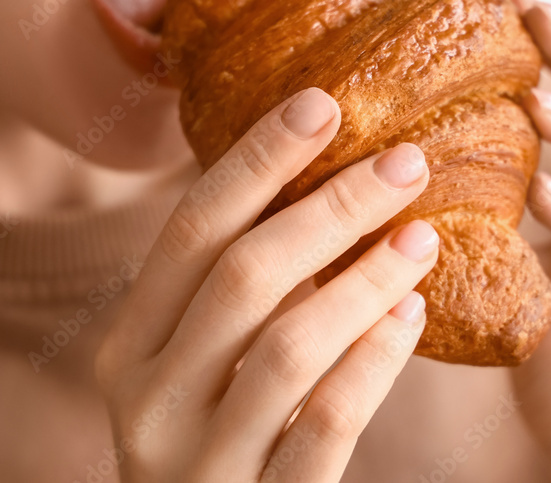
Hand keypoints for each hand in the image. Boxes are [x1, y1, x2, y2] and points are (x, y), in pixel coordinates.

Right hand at [94, 88, 439, 481]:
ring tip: (421, 235)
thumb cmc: (213, 439)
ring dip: (364, 279)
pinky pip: (326, 423)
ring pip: (288, 346)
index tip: (322, 103)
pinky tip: (412, 315)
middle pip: (242, 276)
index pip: (190, 230)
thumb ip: (231, 295)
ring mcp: (198, 460)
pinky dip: (374, 359)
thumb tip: (318, 182)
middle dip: (330, 206)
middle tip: (405, 161)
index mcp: (129, 347)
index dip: (257, 160)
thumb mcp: (195, 366)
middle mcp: (149, 398)